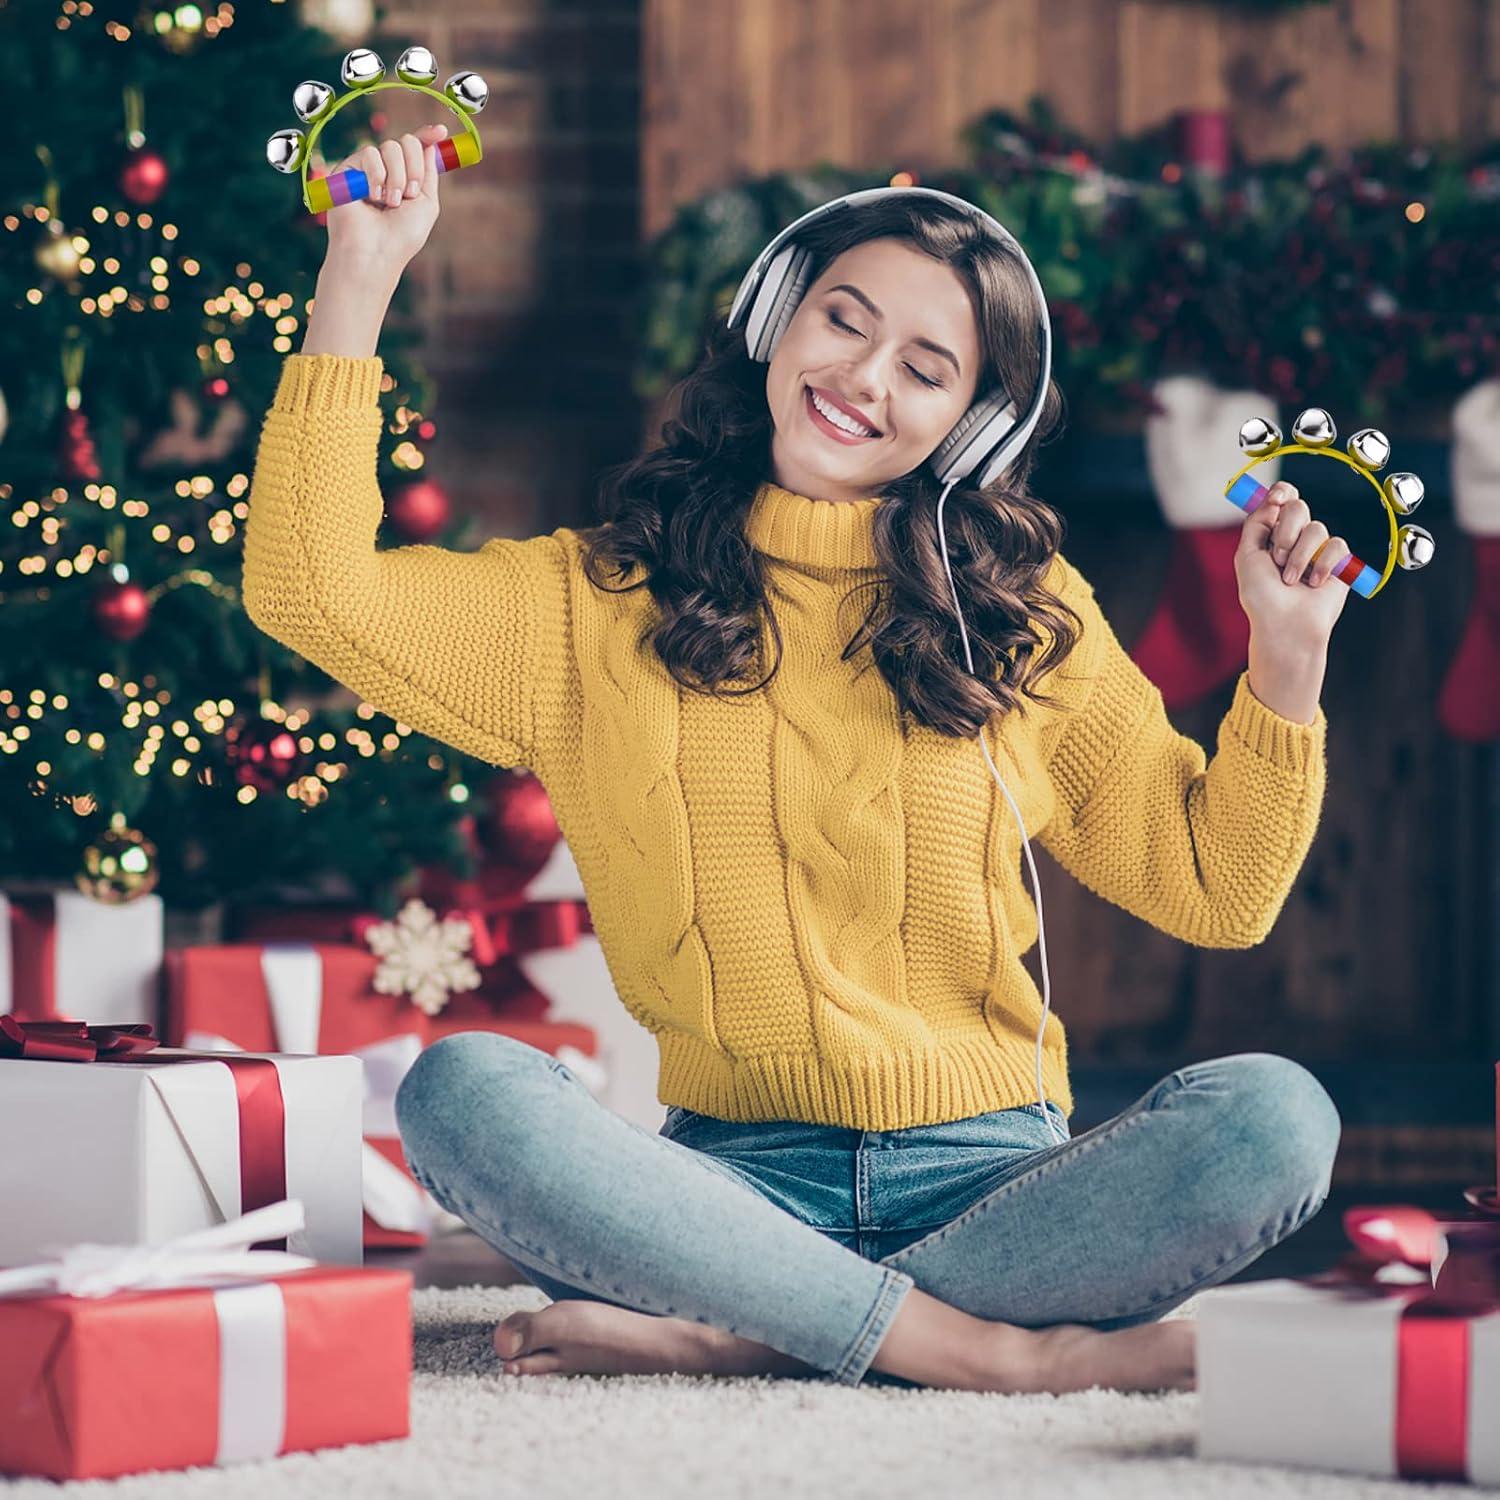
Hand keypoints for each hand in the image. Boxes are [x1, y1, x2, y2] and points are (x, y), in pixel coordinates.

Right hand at [323, 122, 448, 277]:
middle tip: (408, 194)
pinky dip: (377, 176)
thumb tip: (430, 144)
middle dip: (413, 167)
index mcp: (405, 179)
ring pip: (389, 147)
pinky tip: (373, 197)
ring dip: (397, 177)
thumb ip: (428, 174)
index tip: (441, 131)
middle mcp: (386, 171)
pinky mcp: (348, 169)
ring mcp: (367, 169)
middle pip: (405, 143)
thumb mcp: (426, 205)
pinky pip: (369, 153)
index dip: (428, 137)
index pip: (415, 149)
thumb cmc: (401, 236)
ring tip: (390, 202)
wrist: (374, 252)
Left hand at [1233, 479, 1351, 651]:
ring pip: (1317, 527)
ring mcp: (1317, 549)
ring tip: (1291, 580)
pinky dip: (1322, 565)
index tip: (1276, 498)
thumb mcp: (1247, 556)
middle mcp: (1295, 538)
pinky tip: (1313, 584)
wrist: (1285, 624)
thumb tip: (1273, 497)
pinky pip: (1336, 545)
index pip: (1281, 500)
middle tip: (1277, 559)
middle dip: (1285, 532)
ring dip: (1299, 556)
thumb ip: (1256, 523)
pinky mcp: (1338, 561)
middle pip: (1298, 507)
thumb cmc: (1262, 596)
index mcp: (1271, 534)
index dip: (1281, 492)